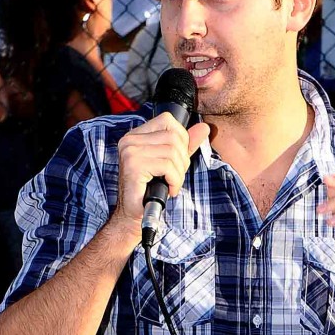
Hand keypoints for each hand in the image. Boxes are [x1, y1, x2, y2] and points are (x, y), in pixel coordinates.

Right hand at [114, 112, 209, 236]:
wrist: (134, 214)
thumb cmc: (151, 189)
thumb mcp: (171, 163)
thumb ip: (186, 145)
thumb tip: (203, 128)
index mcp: (136, 135)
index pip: (167, 120)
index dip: (181, 139)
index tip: (178, 159)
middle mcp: (130, 140)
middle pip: (173, 137)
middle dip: (182, 159)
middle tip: (175, 176)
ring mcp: (130, 152)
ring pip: (172, 152)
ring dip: (179, 173)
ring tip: (171, 184)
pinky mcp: (133, 166)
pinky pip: (167, 166)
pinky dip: (174, 180)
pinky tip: (168, 189)